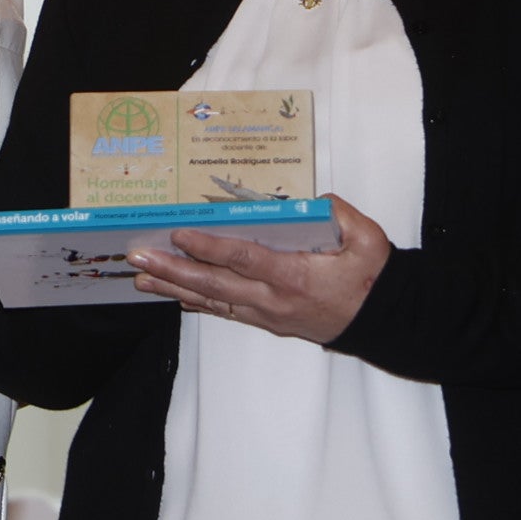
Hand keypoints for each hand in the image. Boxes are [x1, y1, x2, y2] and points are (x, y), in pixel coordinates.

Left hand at [129, 196, 393, 343]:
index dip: (210, 248)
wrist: (382, 320)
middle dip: (173, 271)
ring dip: (175, 289)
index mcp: (296, 276)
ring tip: (142, 280)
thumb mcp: (366, 238)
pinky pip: (226, 312)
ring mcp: (268, 314)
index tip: (180, 235)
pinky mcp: (268, 321)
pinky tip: (174, 297)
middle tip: (139, 260)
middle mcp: (275, 299)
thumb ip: (338, 213)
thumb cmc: (372, 277)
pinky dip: (198, 304)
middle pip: (215, 285)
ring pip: (213, 302)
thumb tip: (310, 198)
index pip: (244, 259)